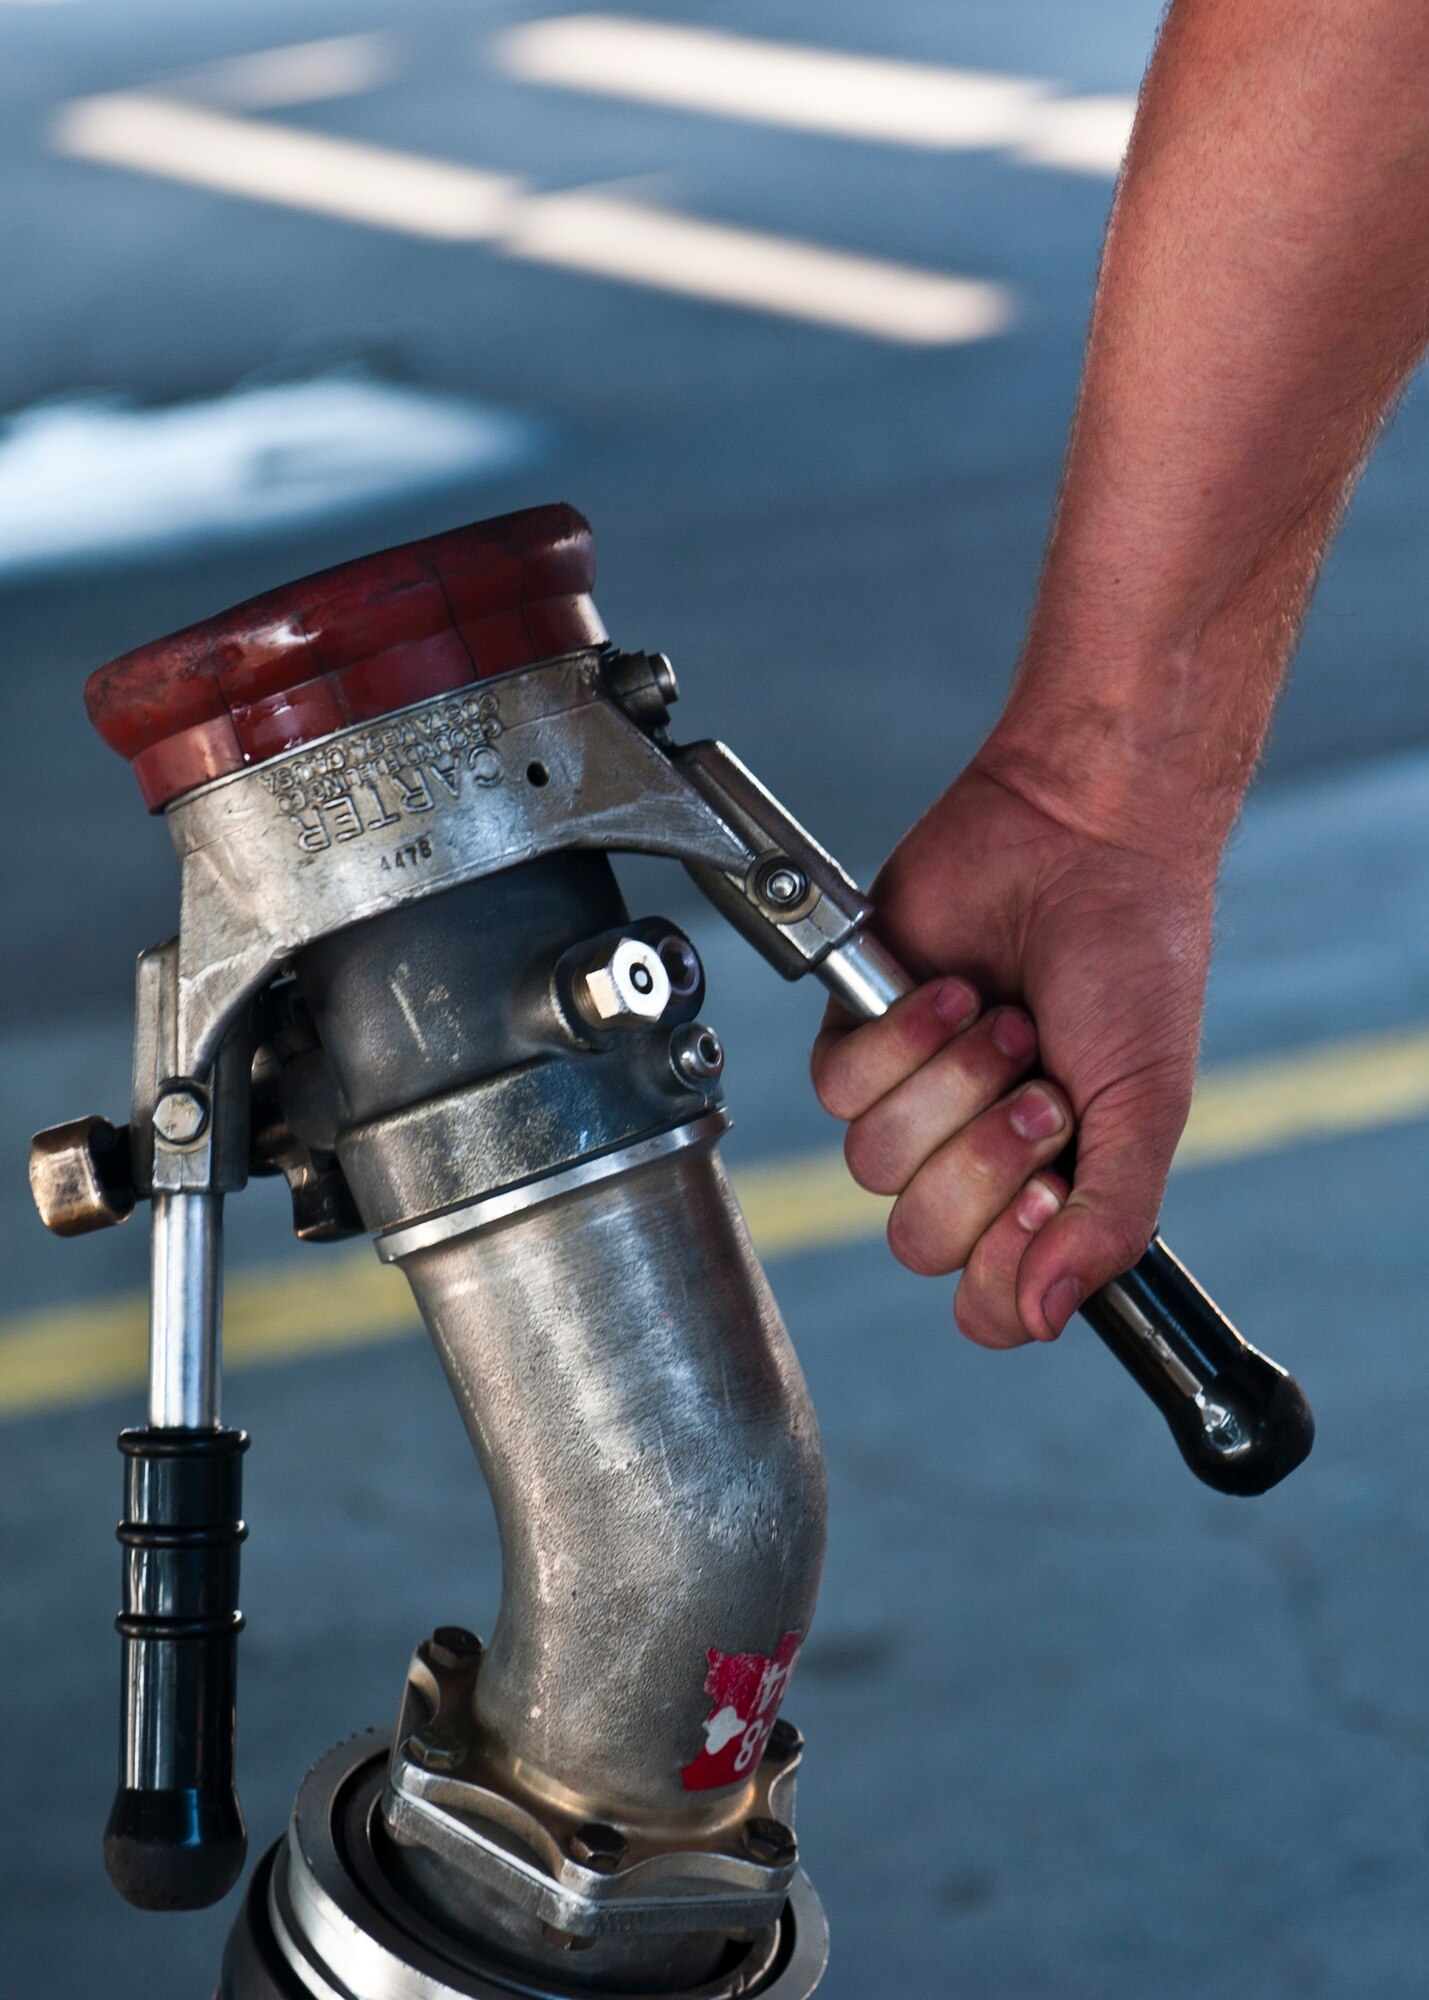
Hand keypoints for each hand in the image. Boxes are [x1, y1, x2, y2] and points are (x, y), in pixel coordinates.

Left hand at [811, 755, 1215, 1346]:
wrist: (1085, 841)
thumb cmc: (1133, 963)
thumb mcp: (1147, 1105)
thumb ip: (1109, 1220)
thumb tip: (1052, 1316)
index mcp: (1049, 1191)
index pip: (991, 1306)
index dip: (1004, 1268)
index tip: (1048, 1196)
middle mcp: (974, 1158)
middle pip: (921, 1241)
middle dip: (982, 1161)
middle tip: (1039, 1088)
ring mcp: (913, 1101)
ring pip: (874, 1165)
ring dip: (948, 1087)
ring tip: (1003, 1022)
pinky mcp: (861, 1039)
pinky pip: (838, 1090)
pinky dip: (901, 1037)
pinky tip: (951, 991)